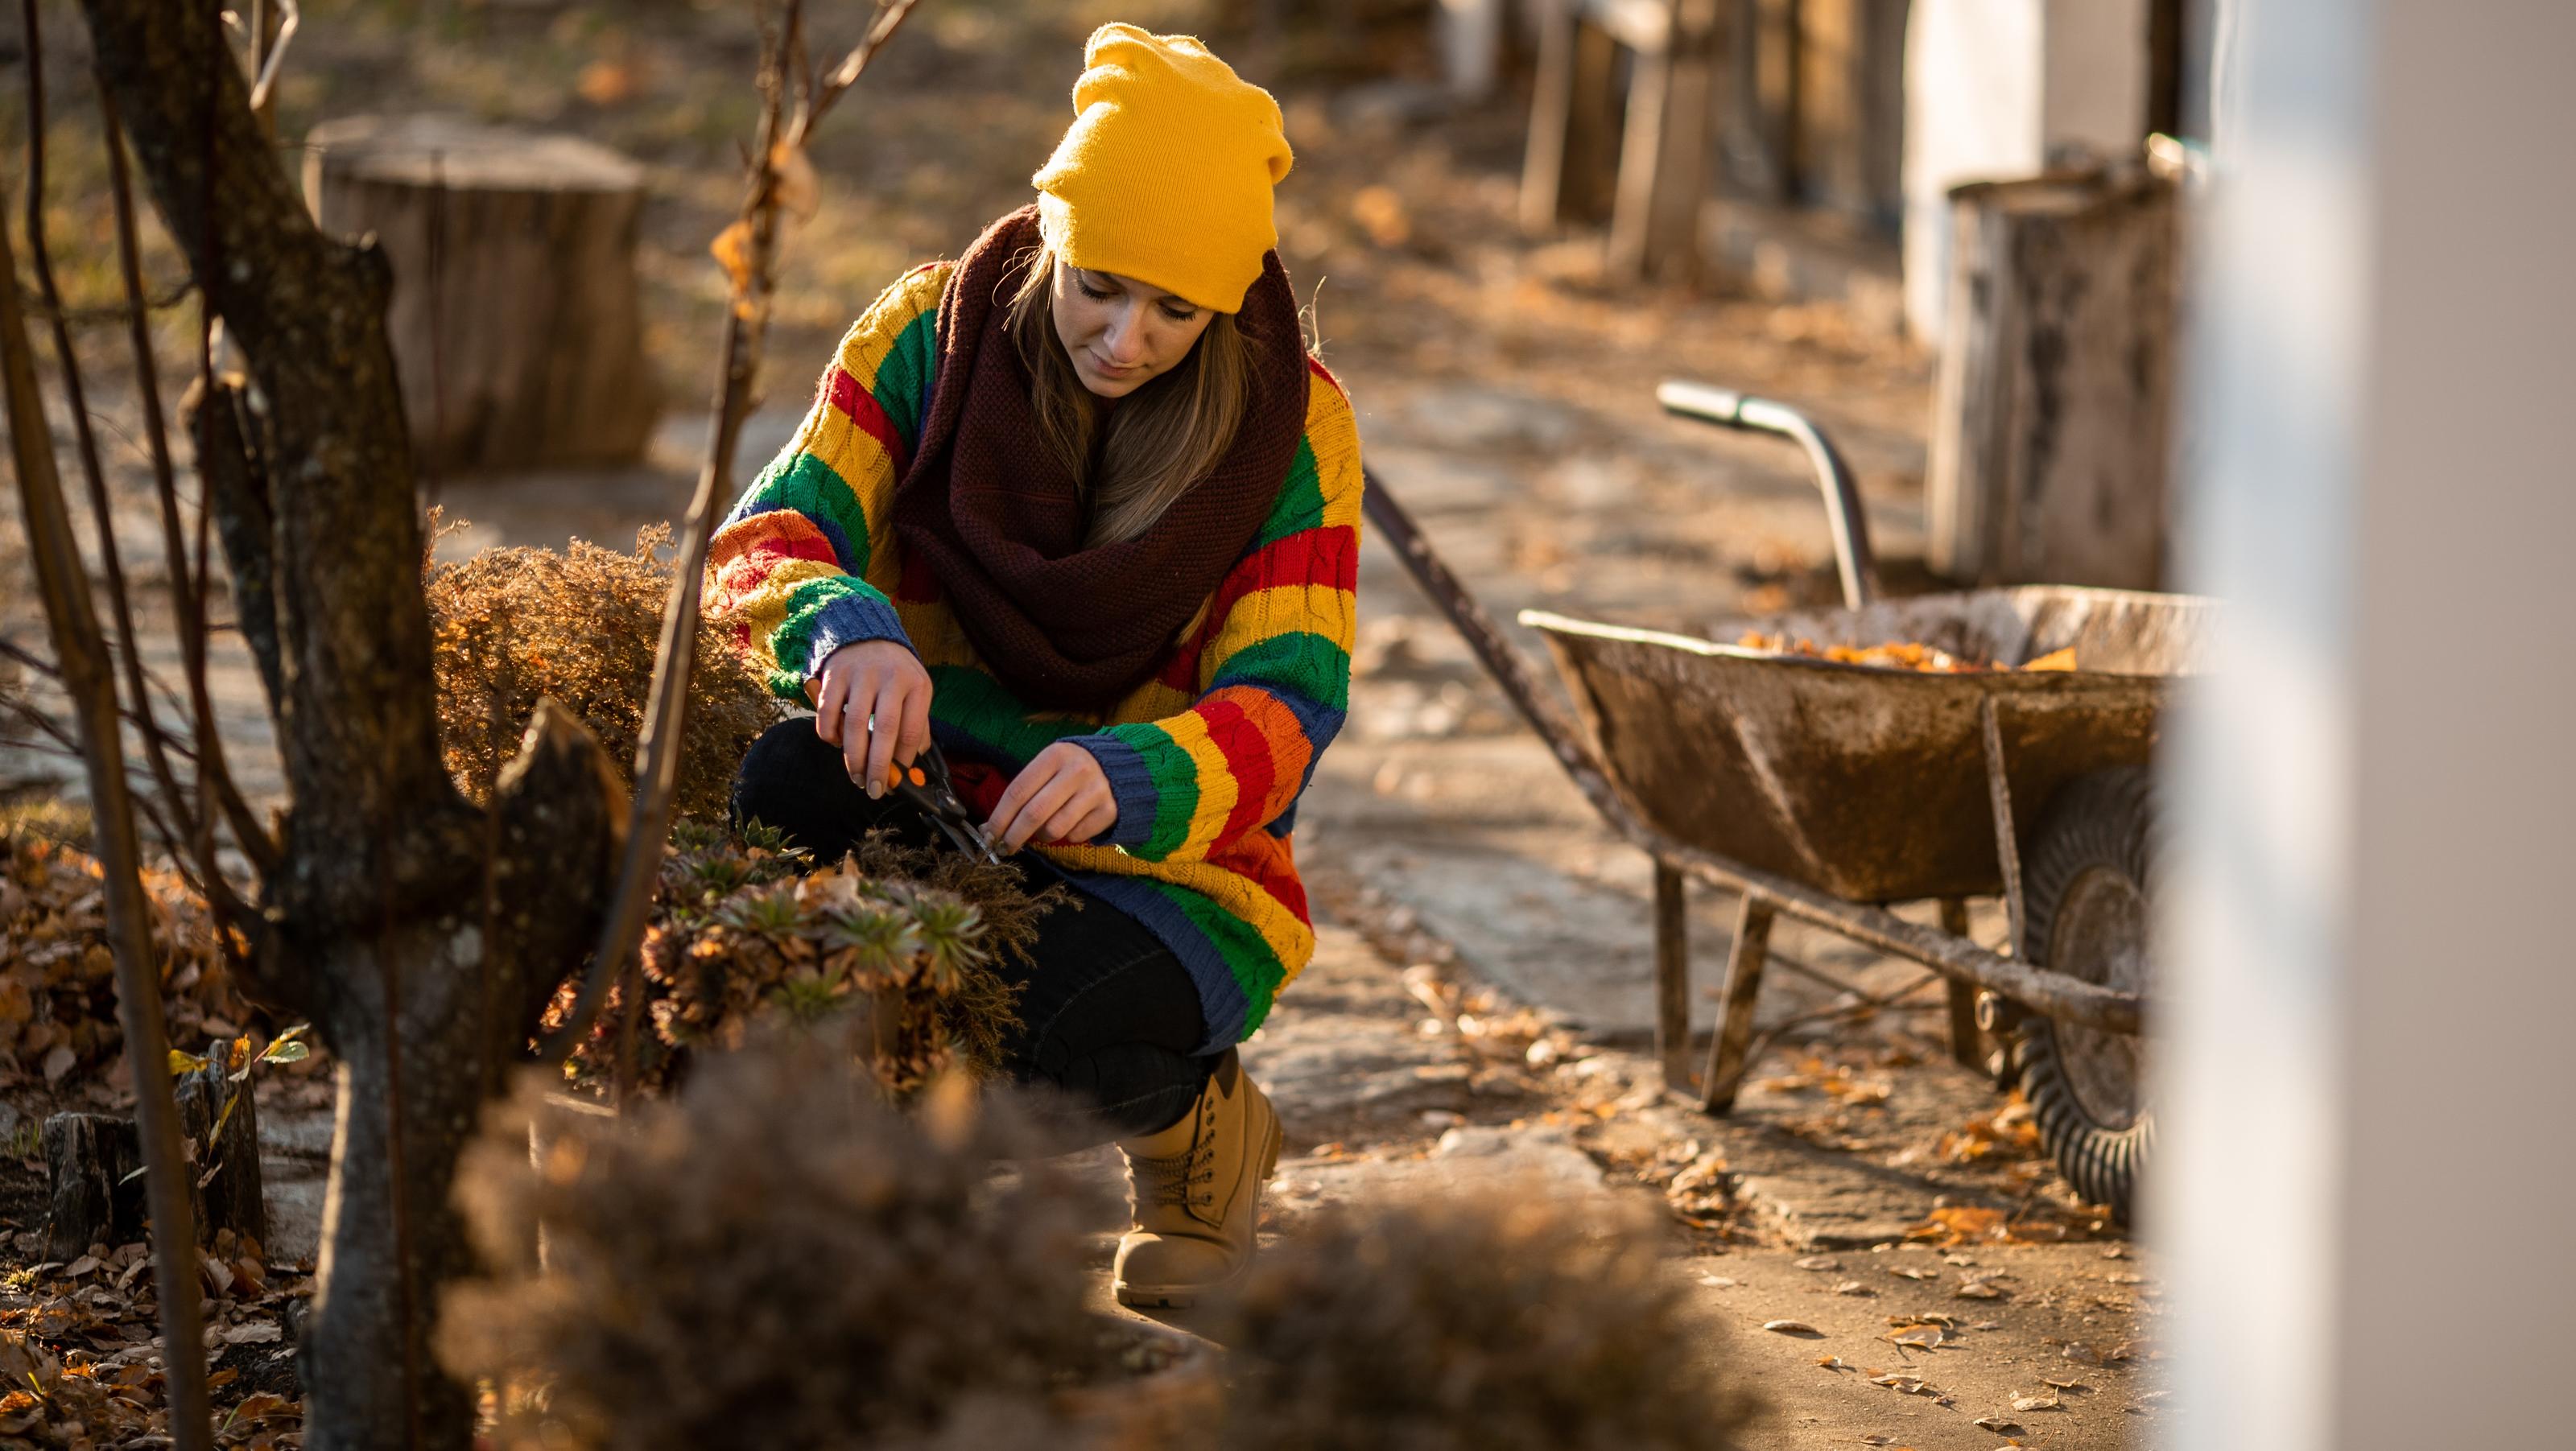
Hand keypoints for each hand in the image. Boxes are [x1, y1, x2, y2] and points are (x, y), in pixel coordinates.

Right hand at [805, 640, 931, 797]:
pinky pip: (828, 713)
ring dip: (854, 758)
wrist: (866, 634)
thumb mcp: (915, 691)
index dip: (904, 760)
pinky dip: (830, 735)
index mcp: (917, 684)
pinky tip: (838, 744)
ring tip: (857, 777)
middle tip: (875, 790)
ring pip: (854, 725)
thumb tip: (912, 765)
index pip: (912, 730)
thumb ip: (916, 725)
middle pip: (885, 729)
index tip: (898, 780)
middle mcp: (890, 677)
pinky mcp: (835, 675)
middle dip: (879, 766)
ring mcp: (861, 675)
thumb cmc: (894, 672)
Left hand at [987, 741, 1116, 850]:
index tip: (988, 835)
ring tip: (1042, 830)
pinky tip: (1070, 824)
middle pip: (1034, 814)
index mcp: (1054, 756)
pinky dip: (1066, 836)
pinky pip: (1075, 836)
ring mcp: (1095, 792)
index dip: (999, 817)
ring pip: (1054, 830)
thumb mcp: (1048, 768)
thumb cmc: (1069, 771)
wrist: (1118, 768)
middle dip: (1013, 836)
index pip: (1017, 791)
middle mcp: (1076, 771)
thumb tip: (991, 828)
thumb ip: (1023, 793)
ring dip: (1041, 837)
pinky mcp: (1109, 811)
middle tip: (1003, 848)